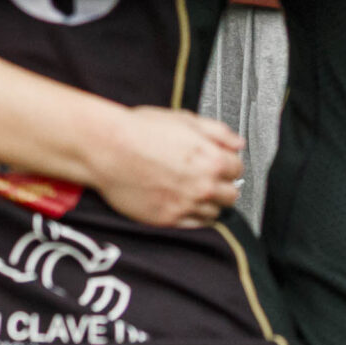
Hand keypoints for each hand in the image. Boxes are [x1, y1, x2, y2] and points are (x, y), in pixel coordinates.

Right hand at [83, 106, 242, 227]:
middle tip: (209, 178)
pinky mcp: (168, 219)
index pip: (238, 168)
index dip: (229, 163)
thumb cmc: (139, 131)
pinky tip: (184, 203)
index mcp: (211, 159)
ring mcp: (186, 205)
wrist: (107, 148)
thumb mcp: (183, 119)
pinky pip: (195, 225)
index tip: (222, 162)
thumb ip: (217, 132)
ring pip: (215, 213)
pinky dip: (194, 216)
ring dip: (210, 202)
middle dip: (223, 185)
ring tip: (194, 190)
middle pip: (231, 195)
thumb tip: (237, 142)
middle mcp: (203, 186)